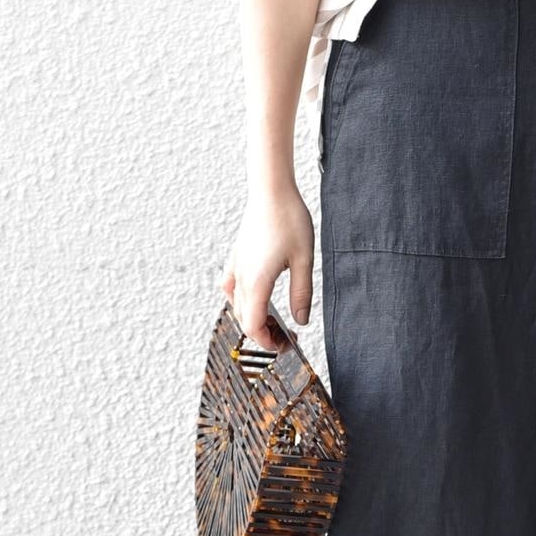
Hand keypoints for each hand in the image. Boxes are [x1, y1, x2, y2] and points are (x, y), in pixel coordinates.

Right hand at [218, 179, 313, 352]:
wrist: (271, 191)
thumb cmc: (289, 220)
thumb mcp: (305, 260)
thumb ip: (302, 294)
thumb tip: (301, 321)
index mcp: (257, 282)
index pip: (254, 326)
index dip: (268, 342)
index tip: (286, 344)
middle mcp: (242, 278)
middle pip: (246, 319)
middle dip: (265, 333)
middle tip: (288, 334)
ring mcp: (236, 267)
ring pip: (238, 305)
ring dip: (254, 317)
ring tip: (276, 318)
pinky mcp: (236, 257)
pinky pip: (230, 287)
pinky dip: (240, 299)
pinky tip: (253, 297)